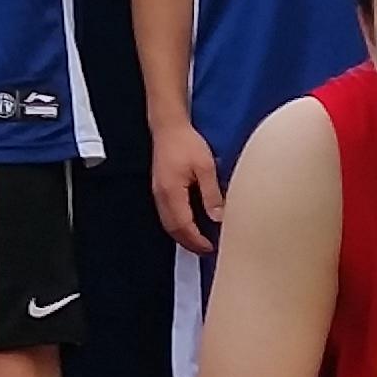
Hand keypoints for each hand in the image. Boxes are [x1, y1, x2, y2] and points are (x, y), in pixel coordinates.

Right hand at [149, 122, 227, 255]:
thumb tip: (218, 217)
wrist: (169, 127)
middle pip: (173, 229)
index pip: (183, 226)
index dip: (197, 240)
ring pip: (168, 223)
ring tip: (199, 241)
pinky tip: (190, 224)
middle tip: (206, 250)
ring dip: (183, 235)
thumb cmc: (187, 143)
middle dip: (189, 243)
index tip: (211, 248)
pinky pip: (167, 214)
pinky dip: (178, 224)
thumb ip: (211, 194)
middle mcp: (161, 196)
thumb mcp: (205, 167)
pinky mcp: (160, 188)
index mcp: (172, 193)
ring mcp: (158, 193)